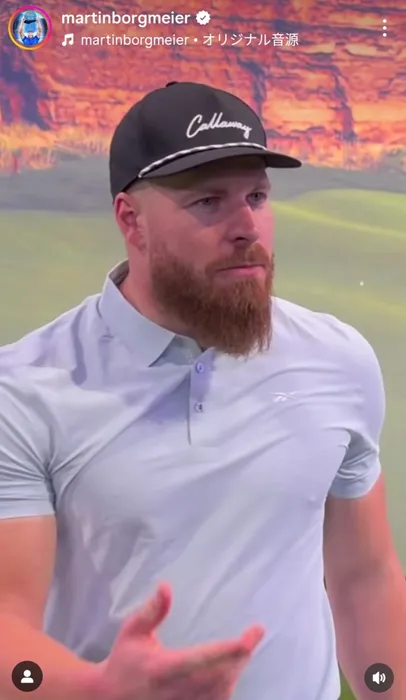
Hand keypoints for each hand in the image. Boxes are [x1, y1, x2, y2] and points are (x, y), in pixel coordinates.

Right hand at [91, 583, 263, 699]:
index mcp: (161, 669)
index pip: (200, 659)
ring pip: (220, 693)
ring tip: (244, 650)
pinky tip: (230, 672)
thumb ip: (152, 611)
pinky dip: (227, 687)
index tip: (246, 639)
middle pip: (218, 677)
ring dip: (236, 671)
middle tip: (253, 635)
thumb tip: (166, 586)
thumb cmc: (124, 661)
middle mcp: (174, 693)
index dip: (226, 650)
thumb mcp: (132, 632)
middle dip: (239, 656)